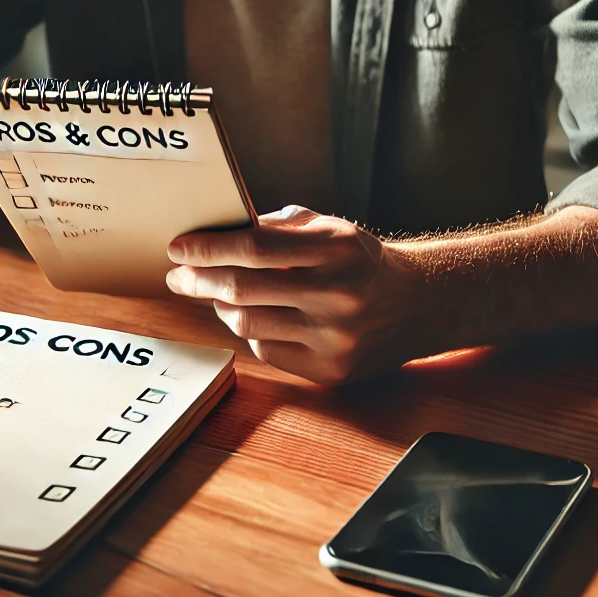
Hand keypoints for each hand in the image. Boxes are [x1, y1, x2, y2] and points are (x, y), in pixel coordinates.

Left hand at [165, 206, 438, 384]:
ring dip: (220, 306)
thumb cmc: (361, 261)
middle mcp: (337, 294)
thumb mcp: (330, 229)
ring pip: (247, 323)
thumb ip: (277, 227)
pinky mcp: (332, 370)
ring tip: (216, 294)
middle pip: (243, 289)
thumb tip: (216, 232)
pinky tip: (255, 317)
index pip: (254, 246)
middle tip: (178, 276)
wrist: (419, 304)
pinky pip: (266, 349)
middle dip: (198, 280)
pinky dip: (251, 331)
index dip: (208, 248)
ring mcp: (335, 337)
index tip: (179, 248)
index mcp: (336, 248)